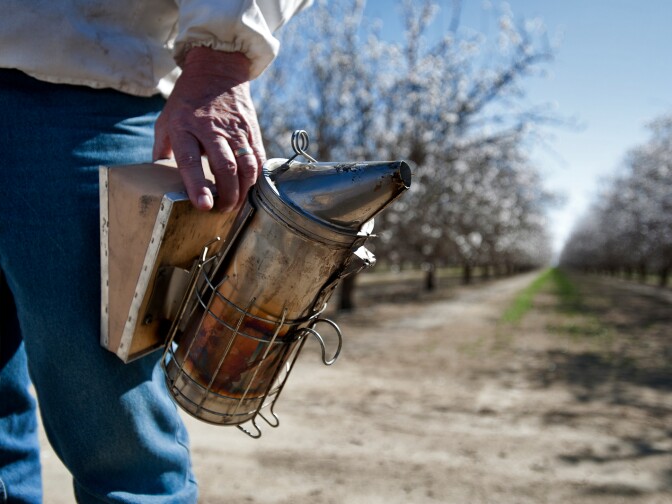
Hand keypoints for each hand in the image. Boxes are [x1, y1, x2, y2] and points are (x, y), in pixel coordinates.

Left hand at [153, 47, 264, 211]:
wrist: (217, 69)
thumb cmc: (187, 100)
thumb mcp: (166, 120)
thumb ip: (162, 149)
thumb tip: (158, 180)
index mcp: (184, 126)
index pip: (191, 161)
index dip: (198, 186)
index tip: (204, 206)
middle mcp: (210, 128)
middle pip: (225, 167)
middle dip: (227, 194)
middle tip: (222, 210)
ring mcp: (234, 128)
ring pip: (246, 165)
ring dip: (243, 190)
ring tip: (236, 204)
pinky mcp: (251, 129)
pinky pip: (258, 157)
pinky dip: (256, 177)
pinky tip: (250, 188)